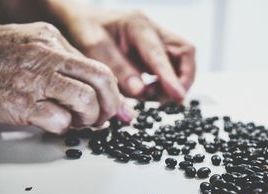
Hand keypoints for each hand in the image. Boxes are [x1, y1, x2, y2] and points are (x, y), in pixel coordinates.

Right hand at [0, 22, 125, 133]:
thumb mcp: (35, 49)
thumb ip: (69, 66)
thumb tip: (105, 91)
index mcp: (52, 41)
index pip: (100, 69)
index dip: (115, 94)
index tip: (119, 111)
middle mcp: (46, 56)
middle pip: (101, 81)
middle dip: (109, 106)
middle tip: (102, 118)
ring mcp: (33, 79)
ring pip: (85, 100)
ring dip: (87, 118)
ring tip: (77, 121)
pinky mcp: (20, 104)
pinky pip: (59, 120)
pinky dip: (62, 128)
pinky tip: (52, 124)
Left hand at [61, 9, 195, 101]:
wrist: (82, 21)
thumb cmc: (85, 30)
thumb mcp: (93, 48)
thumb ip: (118, 70)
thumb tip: (140, 91)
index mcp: (138, 26)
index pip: (160, 54)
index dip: (171, 77)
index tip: (178, 96)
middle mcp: (153, 30)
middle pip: (185, 53)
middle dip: (183, 79)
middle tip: (168, 99)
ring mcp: (157, 40)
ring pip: (183, 61)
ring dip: (174, 82)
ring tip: (151, 95)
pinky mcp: (156, 51)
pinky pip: (172, 67)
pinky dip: (166, 83)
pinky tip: (149, 90)